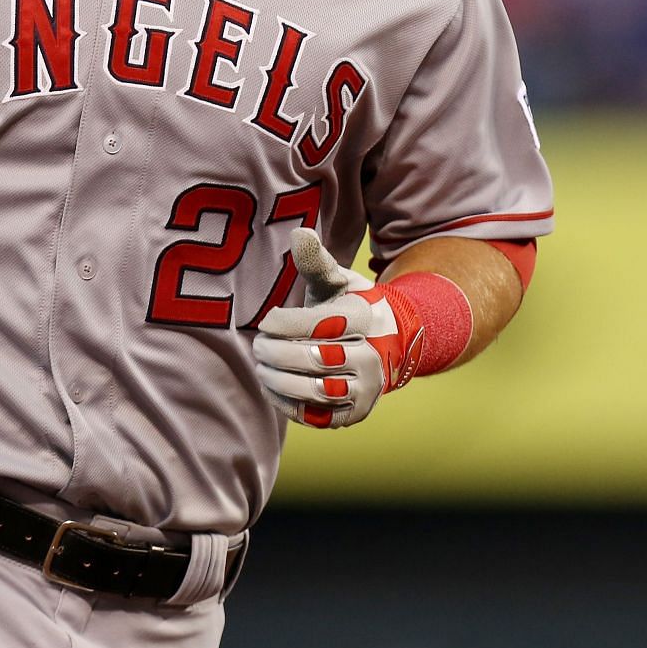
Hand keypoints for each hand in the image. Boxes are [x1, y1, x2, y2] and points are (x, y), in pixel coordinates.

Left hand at [253, 228, 424, 428]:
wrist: (389, 346)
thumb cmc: (351, 308)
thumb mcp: (339, 281)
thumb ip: (316, 262)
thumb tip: (299, 232)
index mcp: (365, 318)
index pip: (318, 324)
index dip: (284, 324)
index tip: (266, 321)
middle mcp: (371, 356)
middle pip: (314, 359)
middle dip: (276, 353)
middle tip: (257, 345)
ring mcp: (364, 389)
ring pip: (314, 390)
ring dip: (278, 379)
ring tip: (261, 365)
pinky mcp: (353, 413)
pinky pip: (315, 415)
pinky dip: (287, 402)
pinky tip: (271, 386)